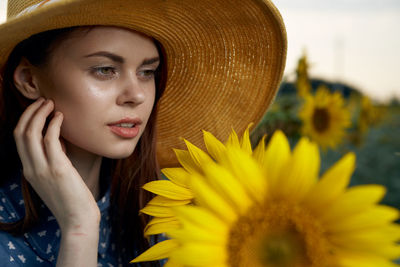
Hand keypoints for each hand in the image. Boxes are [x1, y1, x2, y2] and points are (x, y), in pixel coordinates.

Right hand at [13, 98, 99, 232]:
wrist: (78, 220)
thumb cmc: (71, 200)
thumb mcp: (56, 179)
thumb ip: (53, 161)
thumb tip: (61, 142)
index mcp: (29, 171)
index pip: (18, 140)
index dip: (26, 120)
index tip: (38, 109)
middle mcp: (31, 169)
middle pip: (20, 133)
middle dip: (30, 112)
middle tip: (44, 101)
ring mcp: (42, 169)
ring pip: (31, 133)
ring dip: (40, 114)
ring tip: (51, 103)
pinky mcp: (58, 168)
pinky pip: (50, 140)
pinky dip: (53, 124)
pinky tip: (61, 117)